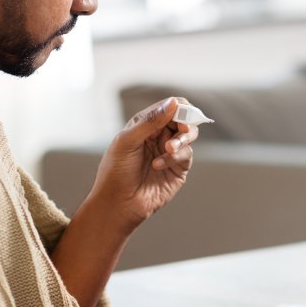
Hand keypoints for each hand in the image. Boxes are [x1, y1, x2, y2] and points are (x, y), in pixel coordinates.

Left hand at [87, 96, 198, 232]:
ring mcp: (170, 152)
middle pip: (184, 119)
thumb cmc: (116, 171)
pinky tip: (157, 165)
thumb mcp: (127, 141)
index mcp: (145, 125)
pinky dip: (174, 157)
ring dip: (181, 139)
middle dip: (185, 123)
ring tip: (169, 149)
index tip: (182, 111)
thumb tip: (173, 102)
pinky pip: (186, 155)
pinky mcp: (178, 168)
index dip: (179, 106)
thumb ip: (151, 121)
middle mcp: (159, 136)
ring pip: (189, 136)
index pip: (169, 107)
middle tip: (182, 130)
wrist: (118, 204)